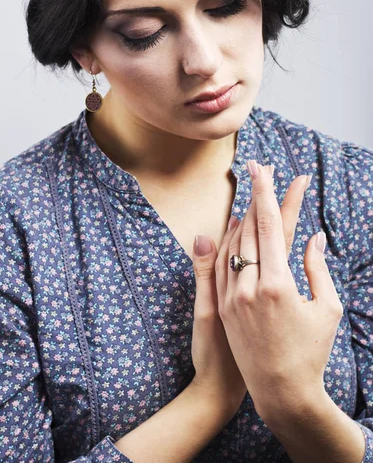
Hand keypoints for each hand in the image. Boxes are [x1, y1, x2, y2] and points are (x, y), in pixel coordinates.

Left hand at [189, 164, 312, 417]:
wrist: (280, 393)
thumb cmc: (312, 353)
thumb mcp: (326, 309)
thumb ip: (317, 268)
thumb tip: (314, 236)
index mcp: (279, 284)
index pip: (269, 226)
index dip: (266, 193)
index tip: (263, 168)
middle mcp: (250, 286)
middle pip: (250, 228)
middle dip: (255, 194)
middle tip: (258, 167)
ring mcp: (232, 297)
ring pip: (234, 244)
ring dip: (243, 215)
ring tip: (251, 193)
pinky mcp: (223, 307)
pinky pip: (222, 265)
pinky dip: (228, 242)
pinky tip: (235, 227)